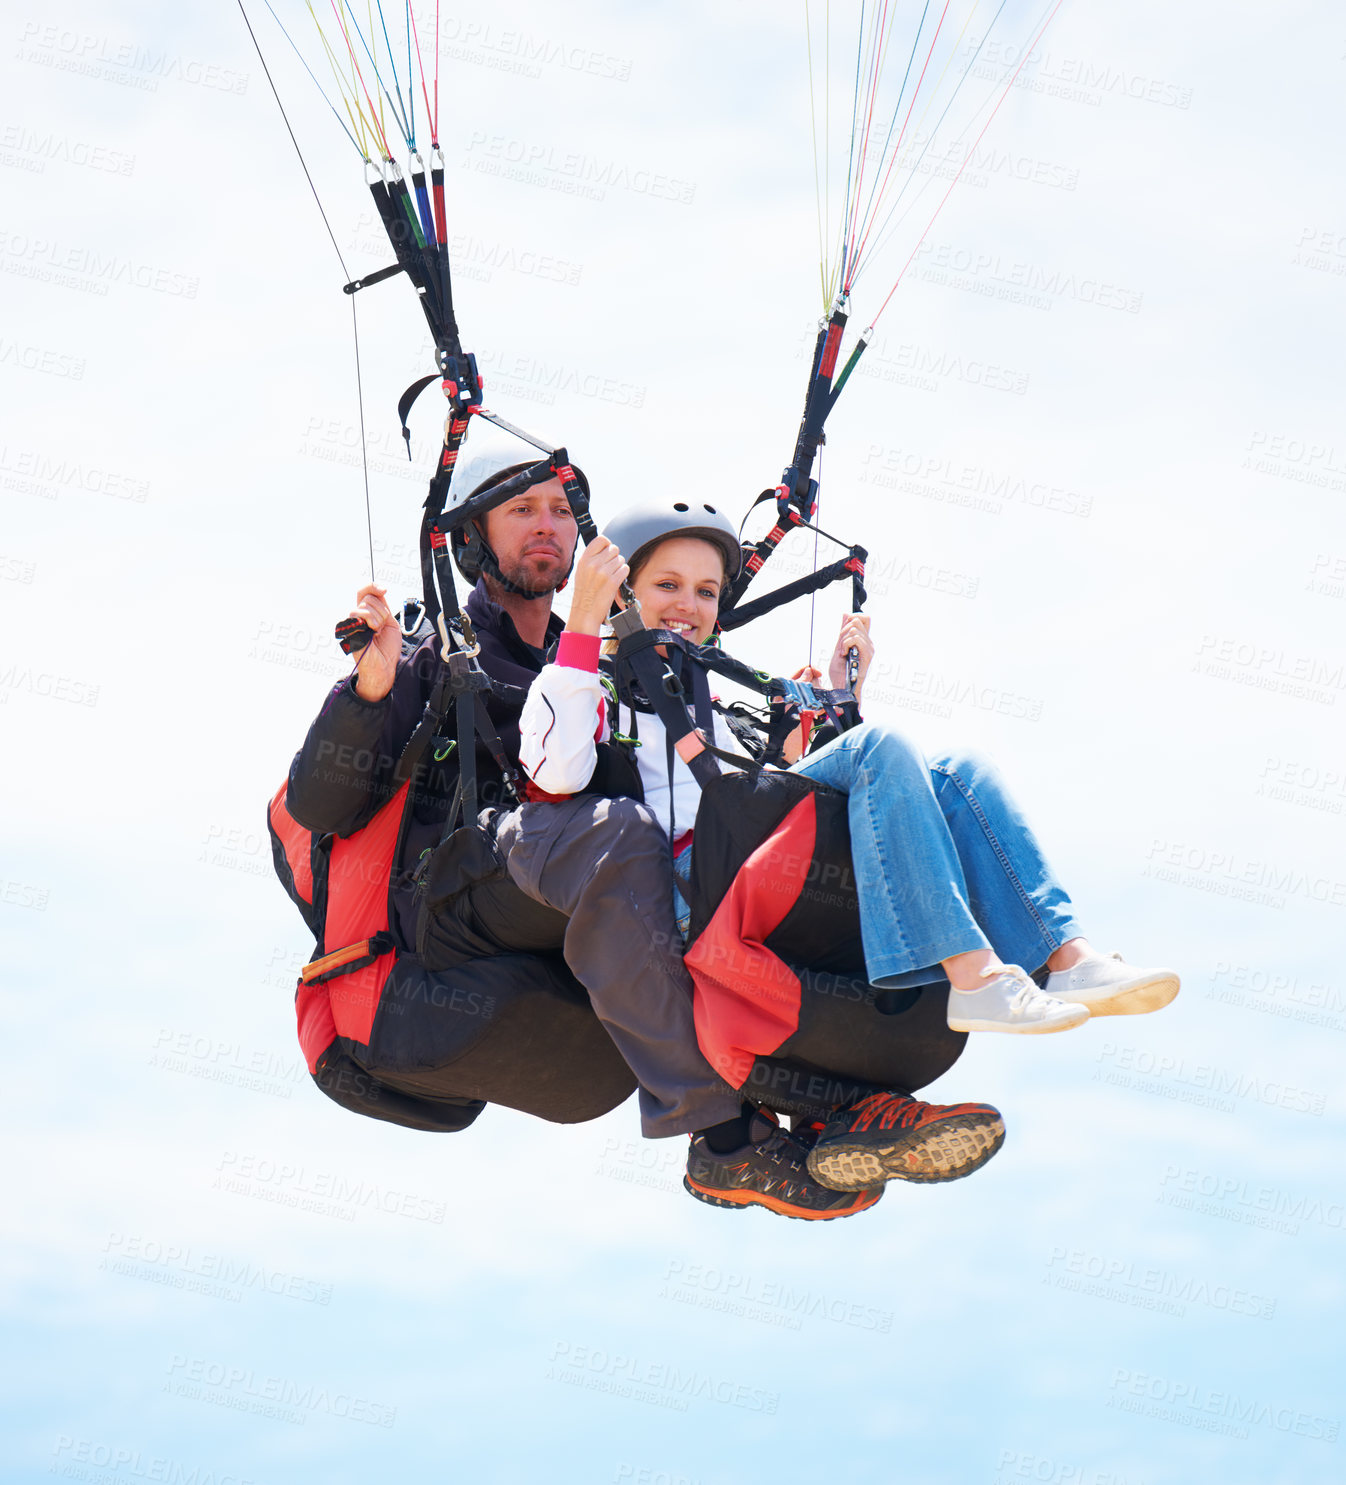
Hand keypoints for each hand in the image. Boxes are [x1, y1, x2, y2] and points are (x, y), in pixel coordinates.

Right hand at [350, 584, 400, 701]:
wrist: (384, 665)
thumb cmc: (387, 647)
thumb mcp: (390, 622)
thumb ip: (383, 606)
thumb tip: (380, 590)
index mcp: (368, 613)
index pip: (365, 591)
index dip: (373, 586)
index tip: (384, 590)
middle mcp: (358, 616)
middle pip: (369, 597)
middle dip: (382, 610)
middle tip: (382, 626)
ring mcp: (353, 622)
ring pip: (365, 606)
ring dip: (378, 618)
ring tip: (377, 631)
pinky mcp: (349, 628)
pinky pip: (358, 614)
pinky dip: (371, 622)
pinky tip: (373, 632)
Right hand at [565, 537, 628, 635]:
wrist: (585, 613)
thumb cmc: (584, 593)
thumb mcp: (581, 571)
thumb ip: (592, 558)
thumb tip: (606, 547)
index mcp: (584, 560)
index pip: (601, 539)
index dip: (607, 544)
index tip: (607, 552)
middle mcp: (593, 564)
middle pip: (614, 549)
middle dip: (614, 558)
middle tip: (609, 568)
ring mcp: (603, 573)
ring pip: (621, 559)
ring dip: (619, 567)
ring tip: (611, 576)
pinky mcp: (613, 582)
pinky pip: (625, 569)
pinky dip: (623, 575)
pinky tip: (616, 581)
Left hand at [827, 613, 873, 699]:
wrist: (842, 688)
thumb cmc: (841, 672)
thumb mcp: (839, 647)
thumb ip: (843, 632)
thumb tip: (846, 614)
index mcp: (863, 641)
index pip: (864, 618)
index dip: (852, 618)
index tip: (843, 632)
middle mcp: (869, 643)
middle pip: (857, 619)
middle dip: (843, 630)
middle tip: (841, 645)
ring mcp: (869, 648)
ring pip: (854, 628)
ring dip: (843, 640)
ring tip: (842, 652)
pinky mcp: (867, 654)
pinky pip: (855, 638)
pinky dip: (845, 644)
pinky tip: (844, 654)